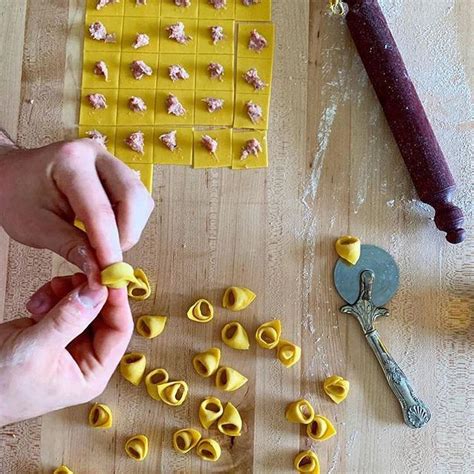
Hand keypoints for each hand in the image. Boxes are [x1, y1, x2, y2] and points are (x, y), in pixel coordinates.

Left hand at [0, 137, 154, 285]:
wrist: (13, 174)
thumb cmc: (17, 195)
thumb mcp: (36, 227)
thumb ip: (71, 248)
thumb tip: (99, 272)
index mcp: (70, 161)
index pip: (99, 210)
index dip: (108, 245)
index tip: (110, 273)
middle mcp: (96, 154)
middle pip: (132, 197)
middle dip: (126, 234)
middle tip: (109, 258)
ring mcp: (110, 160)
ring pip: (141, 199)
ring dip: (130, 228)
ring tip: (105, 243)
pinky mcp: (119, 171)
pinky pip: (139, 200)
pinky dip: (130, 221)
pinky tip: (110, 230)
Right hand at [0, 274, 132, 426]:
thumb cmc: (0, 389)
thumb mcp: (37, 351)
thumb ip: (68, 320)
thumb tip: (97, 292)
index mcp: (93, 371)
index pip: (119, 331)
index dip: (118, 302)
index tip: (111, 277)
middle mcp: (86, 356)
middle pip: (103, 314)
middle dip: (90, 293)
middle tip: (80, 274)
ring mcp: (69, 341)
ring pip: (83, 305)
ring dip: (69, 292)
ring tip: (51, 289)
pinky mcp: (51, 330)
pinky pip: (63, 304)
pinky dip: (52, 295)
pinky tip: (37, 301)